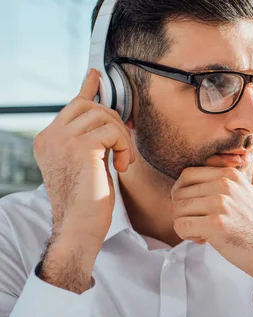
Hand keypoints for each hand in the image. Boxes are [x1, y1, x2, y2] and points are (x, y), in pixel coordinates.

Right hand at [34, 69, 134, 254]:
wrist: (80, 227)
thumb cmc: (87, 202)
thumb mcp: (87, 163)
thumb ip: (90, 139)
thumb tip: (106, 115)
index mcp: (47, 140)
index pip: (72, 105)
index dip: (88, 89)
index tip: (96, 74)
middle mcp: (50, 136)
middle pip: (91, 107)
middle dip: (116, 123)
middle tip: (124, 149)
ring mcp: (62, 140)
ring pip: (104, 116)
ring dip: (122, 138)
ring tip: (123, 161)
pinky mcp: (80, 148)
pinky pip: (113, 131)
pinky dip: (125, 147)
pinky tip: (122, 167)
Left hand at [171, 160, 252, 286]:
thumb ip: (252, 176)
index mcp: (230, 174)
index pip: (187, 175)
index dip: (182, 193)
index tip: (194, 208)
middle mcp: (225, 184)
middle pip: (178, 193)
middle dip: (182, 212)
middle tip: (198, 223)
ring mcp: (221, 203)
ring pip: (177, 209)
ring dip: (184, 224)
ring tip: (201, 232)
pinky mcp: (216, 224)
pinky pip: (181, 225)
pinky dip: (186, 235)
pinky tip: (202, 239)